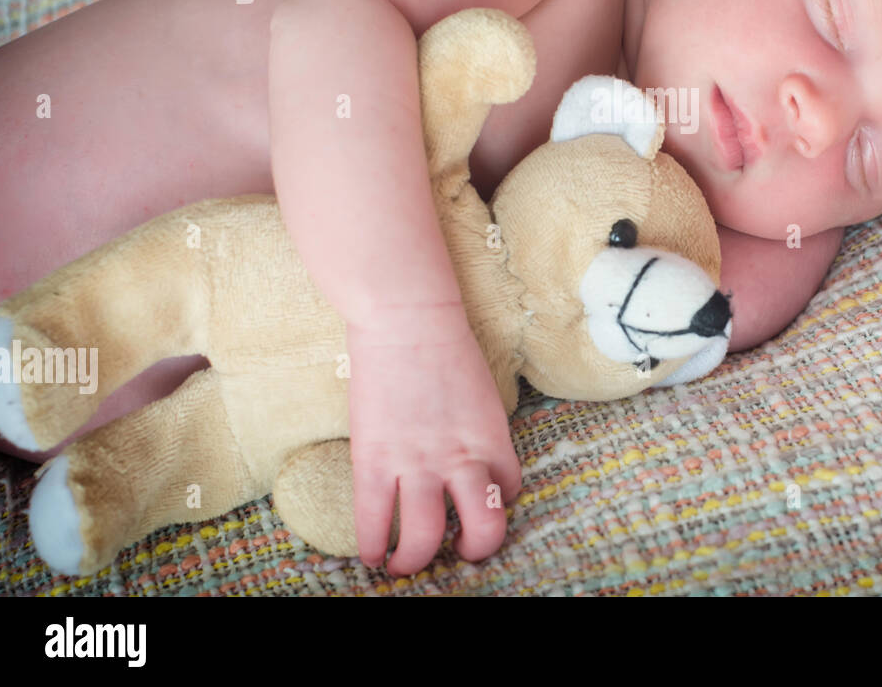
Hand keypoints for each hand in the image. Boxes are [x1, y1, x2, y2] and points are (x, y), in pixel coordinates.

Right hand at [346, 303, 521, 574]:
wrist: (406, 317)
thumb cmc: (443, 343)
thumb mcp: (479, 391)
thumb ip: (476, 429)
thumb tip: (464, 455)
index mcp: (494, 438)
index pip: (511, 490)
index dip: (497, 502)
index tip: (477, 504)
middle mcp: (463, 458)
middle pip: (485, 529)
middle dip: (474, 550)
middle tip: (457, 552)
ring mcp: (419, 463)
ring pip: (427, 538)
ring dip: (416, 560)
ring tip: (404, 563)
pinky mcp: (376, 461)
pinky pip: (375, 523)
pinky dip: (372, 548)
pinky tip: (370, 555)